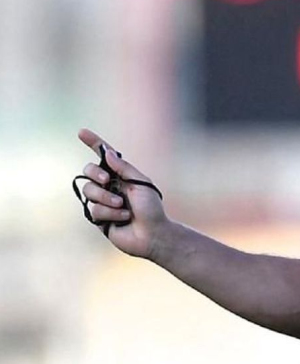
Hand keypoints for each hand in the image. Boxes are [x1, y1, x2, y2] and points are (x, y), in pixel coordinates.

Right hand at [77, 128, 168, 258]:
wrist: (152, 234)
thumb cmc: (151, 208)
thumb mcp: (141, 183)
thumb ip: (123, 168)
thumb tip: (108, 152)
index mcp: (121, 175)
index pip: (104, 156)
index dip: (93, 143)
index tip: (81, 131)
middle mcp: (109, 186)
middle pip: (88, 171)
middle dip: (96, 174)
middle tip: (108, 180)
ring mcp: (102, 201)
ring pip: (89, 191)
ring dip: (106, 198)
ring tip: (122, 206)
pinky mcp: (98, 217)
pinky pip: (93, 209)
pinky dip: (110, 213)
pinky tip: (122, 218)